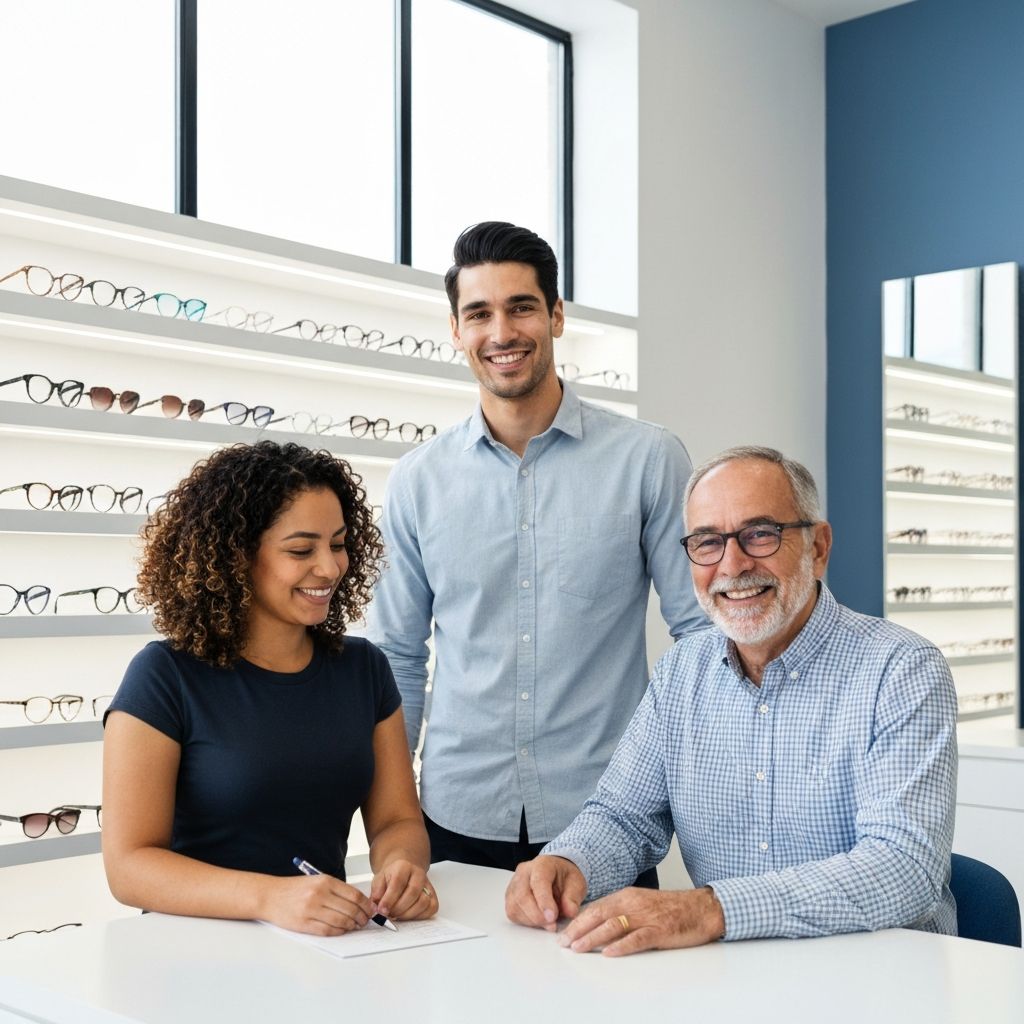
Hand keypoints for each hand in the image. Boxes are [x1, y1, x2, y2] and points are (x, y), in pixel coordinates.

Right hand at [260, 874, 373, 935]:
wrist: (270, 896)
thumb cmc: (295, 889)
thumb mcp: (317, 881)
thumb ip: (336, 890)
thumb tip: (358, 902)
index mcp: (325, 882)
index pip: (354, 895)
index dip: (366, 905)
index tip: (371, 910)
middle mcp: (320, 895)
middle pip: (350, 909)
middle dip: (362, 917)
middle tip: (365, 920)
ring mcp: (312, 910)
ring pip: (341, 922)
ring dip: (352, 926)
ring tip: (355, 926)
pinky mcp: (304, 924)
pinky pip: (328, 931)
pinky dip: (339, 932)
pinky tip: (342, 930)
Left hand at [370, 858, 437, 920]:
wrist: (403, 870)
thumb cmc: (391, 877)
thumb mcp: (379, 880)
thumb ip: (376, 893)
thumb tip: (376, 909)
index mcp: (403, 867)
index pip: (398, 883)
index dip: (389, 899)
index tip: (381, 911)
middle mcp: (418, 874)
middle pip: (412, 893)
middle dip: (398, 908)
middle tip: (388, 915)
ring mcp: (427, 885)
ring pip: (423, 902)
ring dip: (408, 914)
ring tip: (397, 915)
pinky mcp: (433, 896)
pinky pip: (431, 908)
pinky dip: (419, 916)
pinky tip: (408, 915)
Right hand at [505, 855, 587, 930]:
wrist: (557, 875)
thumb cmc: (565, 878)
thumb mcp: (576, 884)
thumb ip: (573, 898)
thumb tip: (570, 912)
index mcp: (542, 864)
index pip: (538, 882)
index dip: (544, 901)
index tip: (552, 917)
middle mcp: (524, 872)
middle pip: (522, 895)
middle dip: (537, 915)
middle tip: (552, 925)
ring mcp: (514, 884)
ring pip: (515, 906)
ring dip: (531, 920)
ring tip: (548, 922)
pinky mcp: (510, 898)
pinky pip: (512, 913)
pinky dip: (525, 921)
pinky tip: (538, 920)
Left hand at [557, 885, 724, 956]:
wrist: (700, 908)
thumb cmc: (670, 909)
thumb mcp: (640, 903)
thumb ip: (620, 910)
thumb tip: (596, 922)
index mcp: (626, 896)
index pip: (595, 908)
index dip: (577, 921)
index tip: (563, 933)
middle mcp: (633, 904)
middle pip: (599, 915)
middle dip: (578, 930)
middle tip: (564, 943)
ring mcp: (645, 917)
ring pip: (613, 926)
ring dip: (593, 938)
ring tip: (578, 948)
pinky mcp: (659, 930)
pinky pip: (636, 938)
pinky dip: (621, 946)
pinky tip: (609, 953)